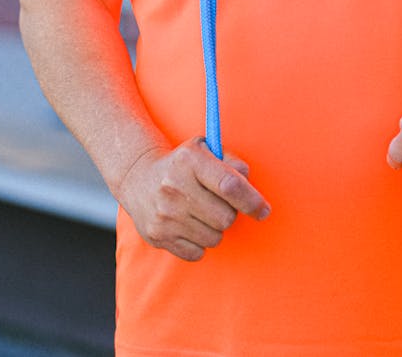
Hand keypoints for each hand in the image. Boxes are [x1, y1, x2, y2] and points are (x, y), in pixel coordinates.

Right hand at [116, 136, 270, 260]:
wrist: (138, 177)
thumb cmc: (183, 163)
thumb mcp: (204, 149)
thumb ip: (230, 161)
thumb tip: (247, 180)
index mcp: (189, 161)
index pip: (229, 184)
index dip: (252, 200)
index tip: (264, 210)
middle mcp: (174, 187)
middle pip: (226, 217)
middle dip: (230, 213)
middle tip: (220, 204)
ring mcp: (164, 215)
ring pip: (214, 238)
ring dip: (215, 228)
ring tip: (202, 212)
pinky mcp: (157, 236)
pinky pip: (197, 253)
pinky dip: (199, 242)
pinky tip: (189, 224)